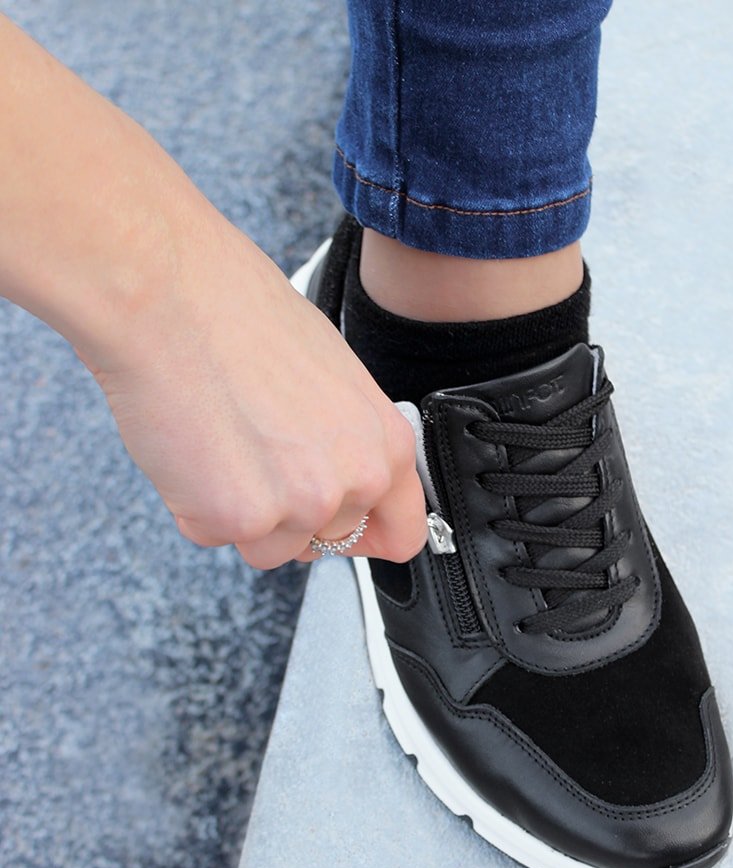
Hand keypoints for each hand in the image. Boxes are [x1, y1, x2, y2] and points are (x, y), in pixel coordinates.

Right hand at [83, 229, 426, 568]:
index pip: (402, 533)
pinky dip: (196, 506)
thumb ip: (351, 444)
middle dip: (293, 513)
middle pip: (327, 541)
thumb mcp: (336, 380)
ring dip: (243, 514)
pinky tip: (195, 448)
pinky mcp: (236, 519)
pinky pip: (215, 537)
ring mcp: (297, 507)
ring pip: (270, 548)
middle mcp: (353, 483)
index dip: (368, 535)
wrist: (170, 294)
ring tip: (225, 444)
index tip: (348, 531)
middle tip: (259, 453)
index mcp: (386, 447)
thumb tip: (347, 485)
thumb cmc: (243, 317)